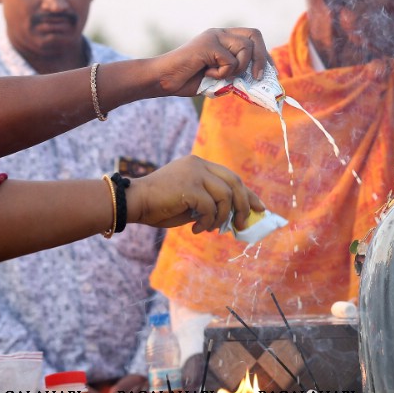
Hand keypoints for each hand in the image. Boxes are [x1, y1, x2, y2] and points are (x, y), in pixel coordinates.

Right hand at [127, 155, 265, 232]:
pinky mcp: (189, 186)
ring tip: (210, 228)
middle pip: (235, 183)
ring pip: (225, 196)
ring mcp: (195, 173)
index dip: (248, 194)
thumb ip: (210, 202)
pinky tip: (197, 228)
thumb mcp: (190, 201)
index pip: (232, 178)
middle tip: (242, 224)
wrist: (133, 202)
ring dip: (221, 217)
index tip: (259, 208)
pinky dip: (207, 221)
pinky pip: (210, 207)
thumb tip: (234, 217)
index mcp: (200, 165)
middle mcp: (199, 164)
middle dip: (243, 206)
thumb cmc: (159, 205)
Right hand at [150, 27, 269, 96]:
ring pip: (245, 48)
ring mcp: (214, 36)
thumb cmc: (190, 80)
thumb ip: (237, 74)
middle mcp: (221, 33)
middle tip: (257, 77)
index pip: (254, 37)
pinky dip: (222, 73)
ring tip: (220, 75)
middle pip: (255, 35)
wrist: (164, 80)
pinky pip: (230, 61)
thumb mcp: (221, 77)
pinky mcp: (208, 44)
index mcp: (225, 38)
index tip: (271, 72)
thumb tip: (261, 81)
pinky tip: (206, 73)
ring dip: (238, 68)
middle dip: (261, 58)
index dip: (265, 54)